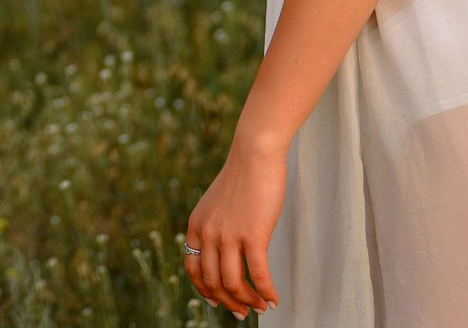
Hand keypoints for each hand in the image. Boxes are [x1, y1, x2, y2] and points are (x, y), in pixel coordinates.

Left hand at [184, 144, 285, 316]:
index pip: (193, 269)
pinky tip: (274, 299)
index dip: (204, 290)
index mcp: (196, 226)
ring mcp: (228, 236)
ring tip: (261, 306)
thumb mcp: (217, 204)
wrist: (254, 154)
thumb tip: (224, 252)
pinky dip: (266, 291)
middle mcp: (208, 234)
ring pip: (234, 284)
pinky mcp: (252, 235)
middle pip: (213, 282)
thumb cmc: (242, 177)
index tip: (217, 302)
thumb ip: (215, 227)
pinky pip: (258, 275)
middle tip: (243, 312)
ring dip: (248, 301)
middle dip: (228, 302)